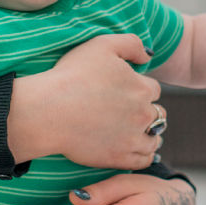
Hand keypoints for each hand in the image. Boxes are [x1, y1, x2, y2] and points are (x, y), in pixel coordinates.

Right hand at [7, 34, 162, 169]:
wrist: (48, 111)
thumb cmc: (72, 75)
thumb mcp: (102, 45)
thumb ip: (131, 44)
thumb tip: (148, 56)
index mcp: (142, 88)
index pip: (153, 89)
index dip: (141, 88)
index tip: (127, 92)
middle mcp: (143, 114)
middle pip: (158, 113)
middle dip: (147, 111)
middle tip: (131, 112)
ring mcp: (133, 138)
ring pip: (155, 137)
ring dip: (150, 134)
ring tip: (139, 133)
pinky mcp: (120, 158)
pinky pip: (144, 160)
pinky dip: (145, 155)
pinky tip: (138, 150)